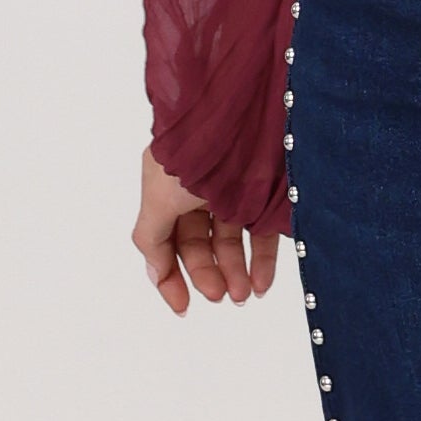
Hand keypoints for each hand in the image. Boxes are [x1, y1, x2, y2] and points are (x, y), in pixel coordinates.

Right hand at [133, 146, 278, 313]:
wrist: (242, 113)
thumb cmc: (192, 153)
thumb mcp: (159, 197)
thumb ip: (152, 238)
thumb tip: (155, 273)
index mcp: (167, 186)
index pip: (165, 239)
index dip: (171, 274)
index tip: (184, 306)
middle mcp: (199, 188)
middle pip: (200, 243)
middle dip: (209, 274)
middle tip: (221, 296)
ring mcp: (235, 190)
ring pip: (233, 241)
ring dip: (236, 272)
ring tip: (243, 295)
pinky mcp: (268, 191)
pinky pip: (264, 232)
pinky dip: (263, 261)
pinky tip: (262, 284)